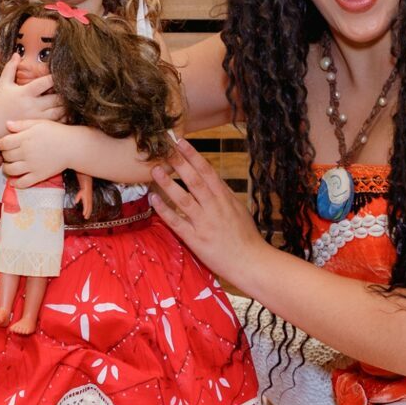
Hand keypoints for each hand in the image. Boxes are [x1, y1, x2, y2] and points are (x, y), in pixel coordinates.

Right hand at [0, 53, 63, 125]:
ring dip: (65, 105)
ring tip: (69, 99)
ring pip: (59, 111)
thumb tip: (16, 54)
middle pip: (56, 98)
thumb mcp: (3, 83)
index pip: (45, 82)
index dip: (55, 77)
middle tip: (69, 87)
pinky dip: (63, 117)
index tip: (61, 73)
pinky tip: (64, 112)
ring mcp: (36, 118)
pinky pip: (56, 122)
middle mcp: (32, 105)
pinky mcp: (38, 126)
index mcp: (25, 93)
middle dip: (64, 92)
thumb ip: (10, 68)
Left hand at [0, 119, 77, 188]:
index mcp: (25, 139)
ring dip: (7, 169)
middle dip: (4, 155)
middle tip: (8, 153)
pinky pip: (23, 183)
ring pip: (10, 171)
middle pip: (6, 156)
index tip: (2, 144)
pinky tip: (14, 181)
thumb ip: (22, 124)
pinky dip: (16, 184)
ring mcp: (32, 166)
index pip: (3, 143)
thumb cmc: (56, 132)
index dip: (0, 144)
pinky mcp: (38, 176)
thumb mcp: (39, 123)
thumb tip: (7, 124)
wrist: (73, 146)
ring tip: (10, 165)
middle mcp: (26, 153)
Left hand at [147, 137, 270, 286]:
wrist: (251, 262)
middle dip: (179, 163)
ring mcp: (204, 223)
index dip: (193, 155)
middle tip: (164, 148)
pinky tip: (154, 199)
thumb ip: (224, 194)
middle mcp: (215, 207)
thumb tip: (212, 179)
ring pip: (183, 198)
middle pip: (194, 180)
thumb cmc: (246, 237)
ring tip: (155, 170)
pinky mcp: (196, 240)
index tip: (181, 142)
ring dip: (168, 183)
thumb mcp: (239, 209)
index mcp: (225, 198)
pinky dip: (164, 210)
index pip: (208, 171)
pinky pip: (177, 222)